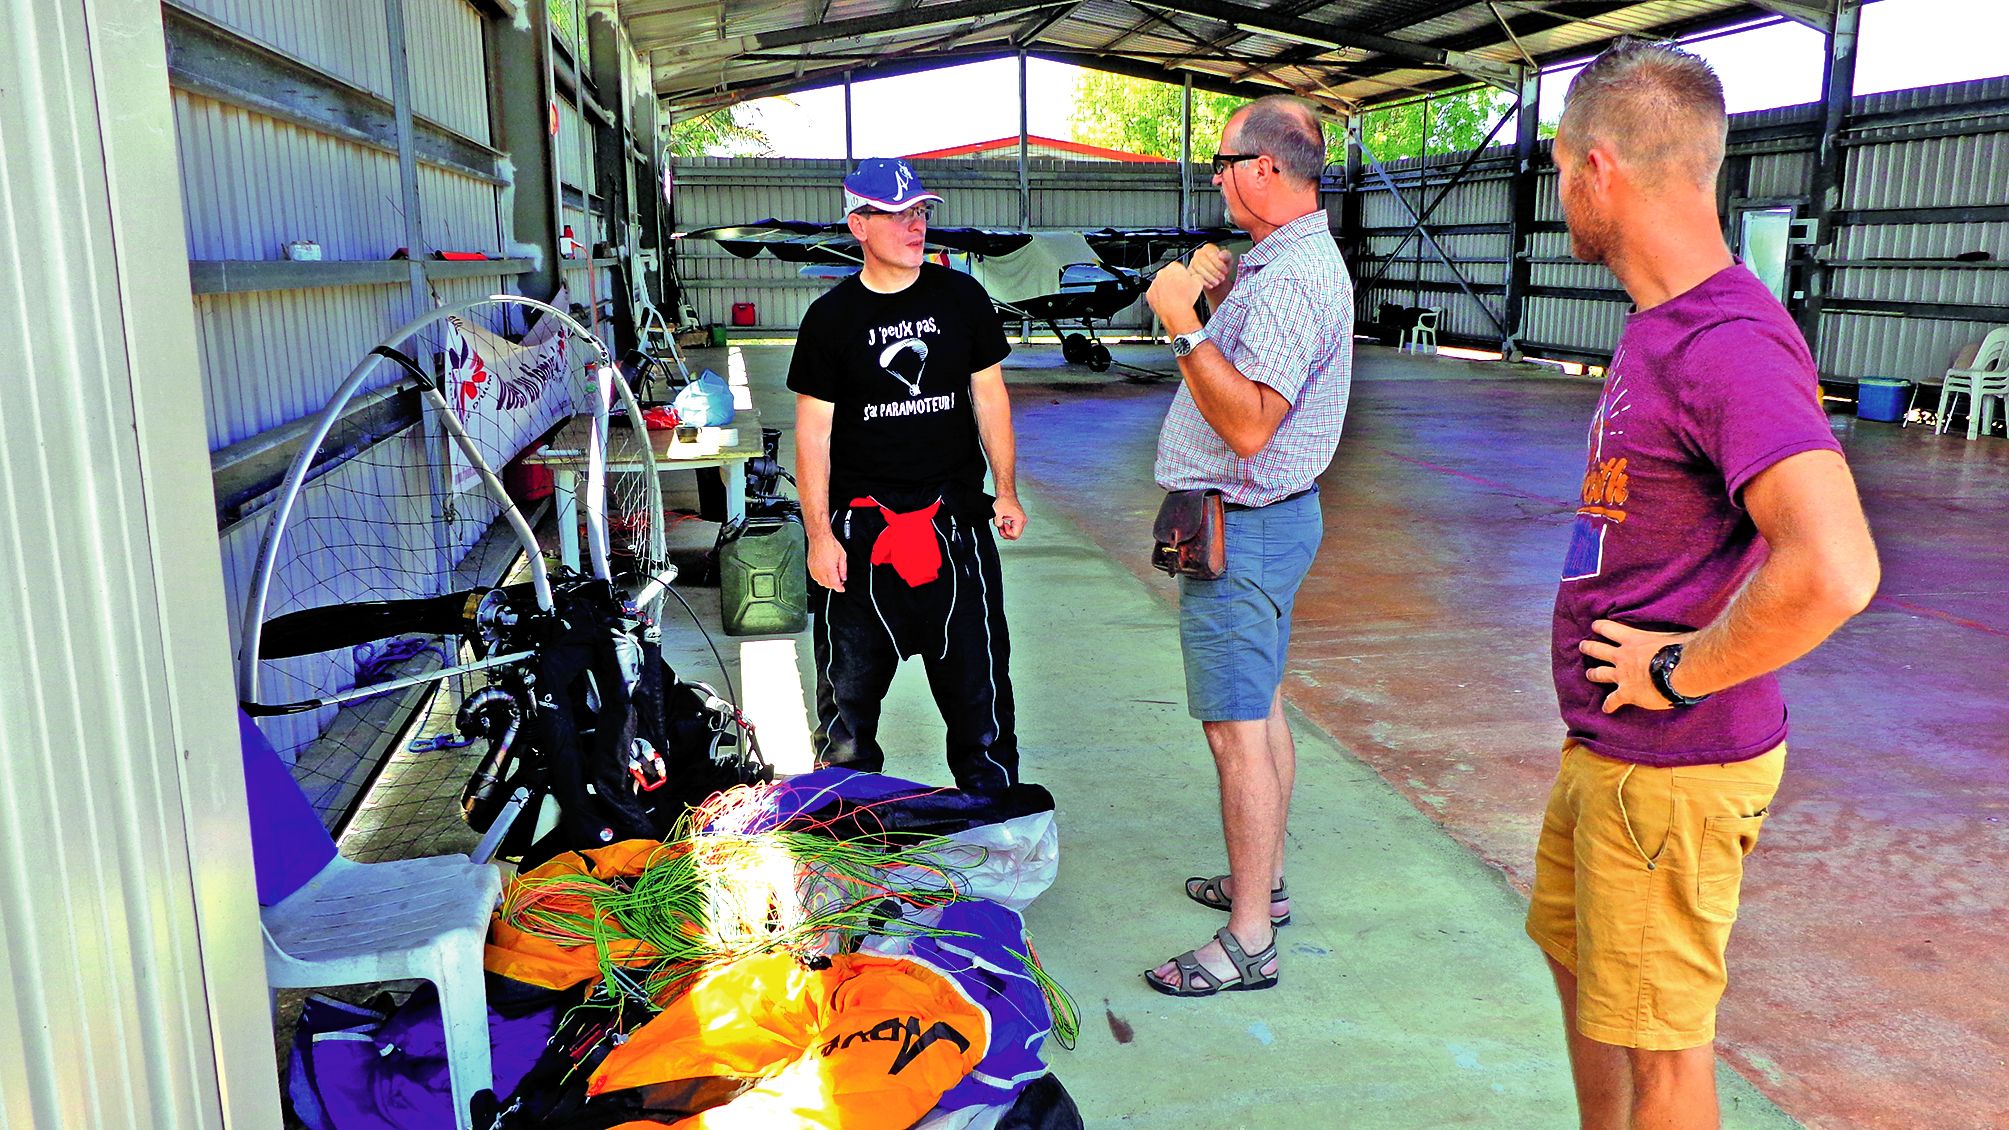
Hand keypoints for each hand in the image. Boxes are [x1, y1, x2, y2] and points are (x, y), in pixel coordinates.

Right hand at [808, 532, 846, 591]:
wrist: (820, 538)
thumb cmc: (830, 544)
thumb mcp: (842, 556)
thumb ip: (843, 569)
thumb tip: (843, 577)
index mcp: (829, 569)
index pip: (834, 584)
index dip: (839, 588)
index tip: (842, 589)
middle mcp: (820, 571)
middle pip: (827, 585)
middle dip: (834, 585)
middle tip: (839, 581)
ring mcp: (814, 569)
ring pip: (820, 582)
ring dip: (826, 583)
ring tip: (832, 578)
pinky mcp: (810, 567)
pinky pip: (814, 577)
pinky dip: (819, 579)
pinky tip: (824, 575)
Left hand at [993, 495, 1026, 540]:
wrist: (1006, 495)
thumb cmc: (1004, 501)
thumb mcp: (997, 513)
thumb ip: (998, 523)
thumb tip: (1000, 527)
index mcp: (1020, 520)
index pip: (1015, 535)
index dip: (1006, 533)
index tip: (1002, 527)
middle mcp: (1022, 520)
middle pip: (1016, 535)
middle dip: (1006, 533)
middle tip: (1000, 528)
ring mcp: (1021, 520)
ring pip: (1015, 532)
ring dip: (1007, 531)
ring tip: (1002, 525)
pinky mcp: (1019, 519)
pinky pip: (1015, 528)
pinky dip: (1009, 528)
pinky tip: (1004, 524)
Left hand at [1146, 262, 1203, 332]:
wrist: (1177, 312)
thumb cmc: (1186, 298)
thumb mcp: (1199, 282)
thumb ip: (1196, 276)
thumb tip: (1195, 277)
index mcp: (1174, 267)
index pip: (1177, 266)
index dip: (1182, 275)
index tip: (1184, 280)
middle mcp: (1162, 273)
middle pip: (1167, 275)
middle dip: (1172, 281)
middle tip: (1179, 290)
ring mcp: (1154, 284)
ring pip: (1160, 284)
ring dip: (1165, 289)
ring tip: (1174, 298)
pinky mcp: (1149, 294)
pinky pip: (1154, 294)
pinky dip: (1159, 298)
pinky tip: (1167, 302)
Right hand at [1188, 243, 1235, 296]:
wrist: (1217, 279)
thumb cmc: (1222, 268)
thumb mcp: (1228, 261)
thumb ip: (1226, 255)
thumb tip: (1221, 255)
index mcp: (1208, 248)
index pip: (1211, 254)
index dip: (1219, 264)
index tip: (1225, 270)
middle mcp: (1199, 253)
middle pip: (1203, 261)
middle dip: (1214, 272)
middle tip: (1221, 278)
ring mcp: (1193, 262)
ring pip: (1198, 269)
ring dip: (1209, 278)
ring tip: (1217, 282)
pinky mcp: (1190, 272)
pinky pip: (1194, 276)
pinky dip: (1204, 282)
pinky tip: (1210, 284)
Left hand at [1579, 620, 1695, 713]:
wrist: (1680, 671)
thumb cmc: (1681, 650)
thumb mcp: (1671, 635)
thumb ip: (1667, 637)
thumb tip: (1680, 638)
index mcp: (1633, 639)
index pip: (1610, 629)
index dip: (1600, 627)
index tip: (1594, 626)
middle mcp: (1622, 656)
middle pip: (1598, 650)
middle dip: (1589, 648)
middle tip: (1583, 646)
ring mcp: (1622, 675)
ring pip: (1599, 673)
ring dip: (1593, 674)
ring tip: (1589, 674)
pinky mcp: (1626, 693)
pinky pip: (1613, 700)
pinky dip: (1609, 705)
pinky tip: (1606, 708)